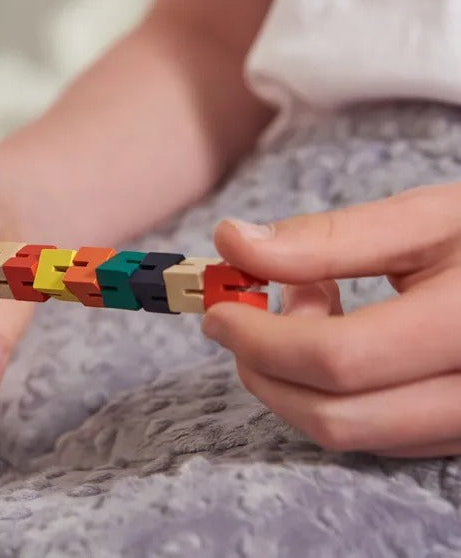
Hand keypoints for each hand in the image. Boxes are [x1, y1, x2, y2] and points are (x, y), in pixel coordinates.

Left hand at [202, 183, 460, 457]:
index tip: (217, 309)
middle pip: (337, 415)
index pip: (340, 358)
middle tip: (241, 316)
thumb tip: (232, 241)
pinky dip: (330, 392)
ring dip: (295, 379)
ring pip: (351, 434)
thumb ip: (328, 237)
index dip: (260, 336)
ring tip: (309, 306)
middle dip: (265, 368)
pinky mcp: (456, 434)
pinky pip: (374, 434)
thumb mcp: (423, 219)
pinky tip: (336, 335)